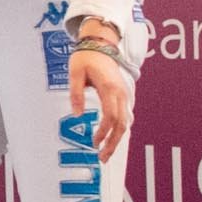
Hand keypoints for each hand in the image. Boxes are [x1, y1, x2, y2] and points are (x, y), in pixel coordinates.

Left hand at [69, 48, 131, 162]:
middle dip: (113, 142)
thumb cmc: (86, 57)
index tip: (94, 143)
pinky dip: (120, 129)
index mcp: (109, 88)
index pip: (111, 116)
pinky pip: (126, 115)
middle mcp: (121, 93)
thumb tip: (77, 115)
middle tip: (102, 157)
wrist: (100, 43)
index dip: (104, 132)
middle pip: (122, 123)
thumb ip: (76, 94)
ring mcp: (124, 94)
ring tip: (107, 153)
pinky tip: (112, 138)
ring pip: (126, 121)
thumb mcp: (75, 73)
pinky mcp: (124, 94)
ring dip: (118, 138)